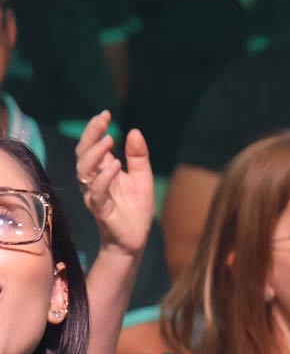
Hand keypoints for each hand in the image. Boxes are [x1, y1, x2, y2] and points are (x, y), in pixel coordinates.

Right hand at [74, 110, 152, 259]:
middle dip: (91, 135)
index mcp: (102, 171)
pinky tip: (116, 166)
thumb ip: (138, 157)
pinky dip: (105, 178)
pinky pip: (97, 192)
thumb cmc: (135, 209)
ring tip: (109, 141)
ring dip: (96, 155)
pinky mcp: (100, 210)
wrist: (135, 240)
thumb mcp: (142, 178)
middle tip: (103, 121)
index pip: (93, 146)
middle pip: (83, 154)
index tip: (106, 114)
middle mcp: (93, 181)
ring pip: (84, 171)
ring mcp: (94, 195)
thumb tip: (134, 132)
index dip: (96, 129)